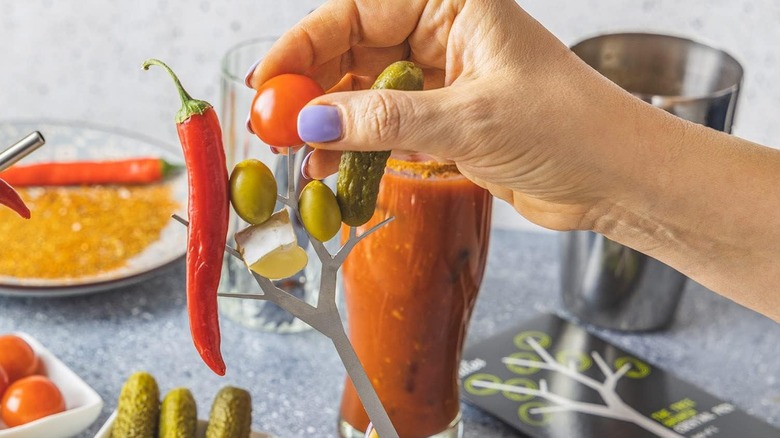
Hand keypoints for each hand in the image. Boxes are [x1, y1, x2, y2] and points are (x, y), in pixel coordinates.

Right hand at [246, 0, 658, 230]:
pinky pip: (382, 126)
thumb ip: (386, 118)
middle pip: (350, 50)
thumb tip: (312, 123)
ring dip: (329, 125)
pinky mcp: (441, 119)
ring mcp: (438, 78)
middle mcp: (440, 31)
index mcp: (451, 2)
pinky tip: (332, 171)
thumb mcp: (470, 119)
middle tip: (273, 129)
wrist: (614, 177)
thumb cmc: (568, 126)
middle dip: (310, 90)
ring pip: (361, 91)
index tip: (268, 86)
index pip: (355, 11)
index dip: (303, 47)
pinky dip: (355, 147)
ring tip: (299, 159)